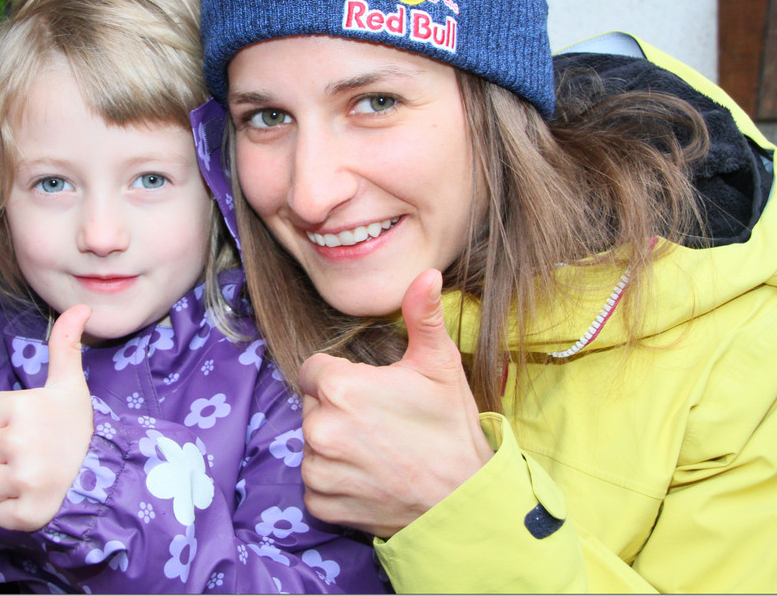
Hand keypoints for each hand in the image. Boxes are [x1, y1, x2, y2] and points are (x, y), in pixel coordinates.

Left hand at [0, 304, 94, 531]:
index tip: (20, 427)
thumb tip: (81, 307)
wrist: (106, 474)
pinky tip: (29, 496)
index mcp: (23, 407)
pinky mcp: (24, 514)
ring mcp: (22, 480)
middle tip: (25, 453)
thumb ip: (64, 346)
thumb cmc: (78, 427)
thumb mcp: (69, 385)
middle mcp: (19, 442)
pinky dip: (5, 509)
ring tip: (26, 475)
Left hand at [299, 269, 493, 538]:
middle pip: (313, 406)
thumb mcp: (439, 365)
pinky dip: (335, 480)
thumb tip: (427, 273)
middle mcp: (319, 429)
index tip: (372, 391)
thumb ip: (422, 315)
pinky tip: (369, 477)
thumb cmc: (450, 428)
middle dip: (339, 410)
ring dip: (335, 445)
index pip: (315, 370)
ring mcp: (318, 470)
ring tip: (377, 450)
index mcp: (340, 388)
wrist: (464, 500)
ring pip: (313, 443)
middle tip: (381, 422)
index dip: (343, 377)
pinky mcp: (321, 503)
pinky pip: (315, 482)